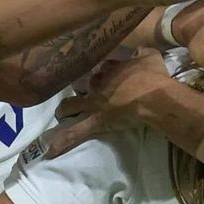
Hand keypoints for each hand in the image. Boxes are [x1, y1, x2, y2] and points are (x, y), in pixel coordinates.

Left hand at [45, 48, 170, 155]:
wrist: (154, 97)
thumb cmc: (154, 77)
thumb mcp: (150, 56)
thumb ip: (142, 52)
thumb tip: (139, 51)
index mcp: (108, 68)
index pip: (99, 69)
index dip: (101, 73)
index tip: (105, 76)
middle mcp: (97, 84)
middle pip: (79, 85)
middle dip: (78, 89)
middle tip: (80, 93)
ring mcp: (94, 103)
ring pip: (71, 105)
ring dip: (65, 110)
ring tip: (61, 114)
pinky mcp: (97, 121)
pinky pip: (76, 133)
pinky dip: (62, 142)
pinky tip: (49, 152)